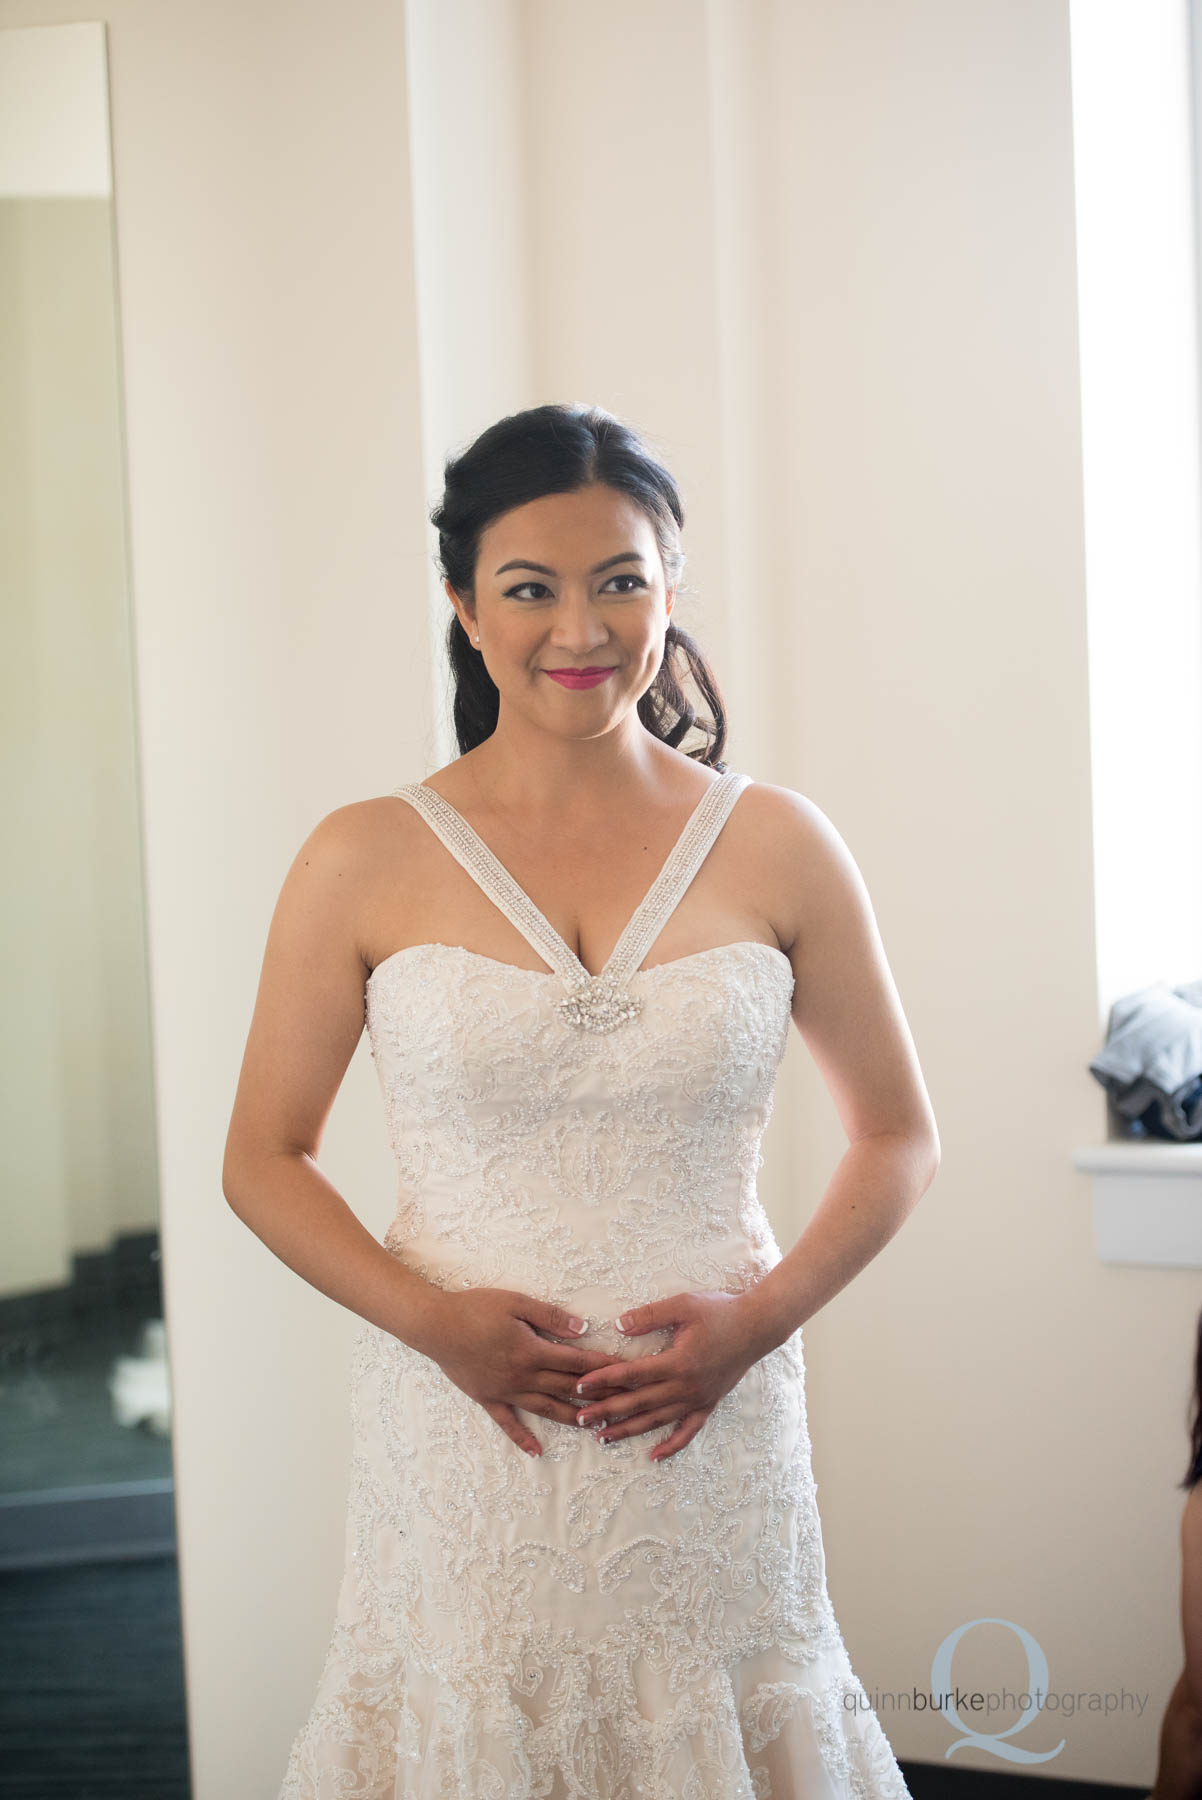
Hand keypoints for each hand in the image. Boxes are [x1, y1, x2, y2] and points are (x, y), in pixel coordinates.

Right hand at [422, 1288, 634, 1457]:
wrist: (435, 1326)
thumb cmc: (475, 1308)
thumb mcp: (516, 1303)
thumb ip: (550, 1317)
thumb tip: (582, 1328)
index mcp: (532, 1351)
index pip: (576, 1362)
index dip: (602, 1366)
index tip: (626, 1372)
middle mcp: (523, 1377)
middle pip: (567, 1388)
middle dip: (597, 1395)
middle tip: (623, 1404)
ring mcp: (505, 1391)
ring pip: (545, 1409)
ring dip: (571, 1418)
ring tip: (594, 1427)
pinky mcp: (487, 1399)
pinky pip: (508, 1423)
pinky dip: (522, 1439)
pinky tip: (537, 1452)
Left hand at [572, 1289, 777, 1460]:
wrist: (758, 1325)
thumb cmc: (720, 1311)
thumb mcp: (683, 1305)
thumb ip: (649, 1316)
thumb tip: (618, 1325)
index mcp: (677, 1362)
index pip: (631, 1374)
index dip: (603, 1379)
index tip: (579, 1385)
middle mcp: (686, 1387)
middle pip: (638, 1403)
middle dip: (606, 1411)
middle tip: (579, 1420)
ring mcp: (697, 1399)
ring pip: (657, 1421)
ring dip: (628, 1431)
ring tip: (602, 1438)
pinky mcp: (708, 1404)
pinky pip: (688, 1431)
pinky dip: (671, 1446)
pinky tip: (653, 1456)